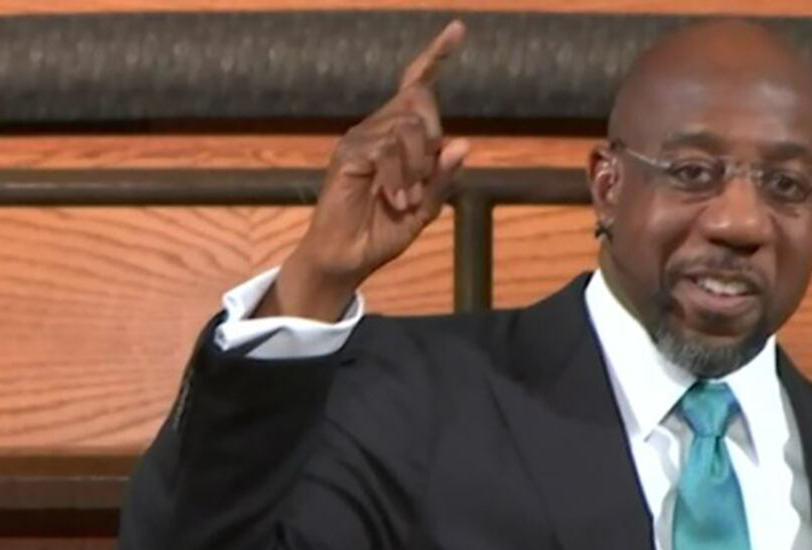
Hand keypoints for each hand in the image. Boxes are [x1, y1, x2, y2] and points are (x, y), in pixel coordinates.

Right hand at [266, 20, 470, 319]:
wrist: (347, 259)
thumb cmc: (381, 233)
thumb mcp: (425, 208)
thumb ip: (442, 178)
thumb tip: (464, 143)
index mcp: (396, 137)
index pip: (416, 87)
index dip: (436, 56)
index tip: (458, 28)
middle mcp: (375, 129)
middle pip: (419, 106)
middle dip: (432, 144)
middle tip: (421, 186)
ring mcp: (359, 140)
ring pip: (407, 129)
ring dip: (416, 171)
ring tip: (404, 202)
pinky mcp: (348, 155)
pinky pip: (386, 151)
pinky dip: (399, 179)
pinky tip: (395, 200)